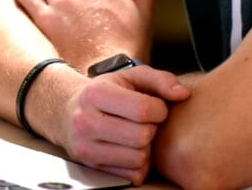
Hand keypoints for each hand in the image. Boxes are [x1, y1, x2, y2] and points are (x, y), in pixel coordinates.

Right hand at [57, 66, 189, 184]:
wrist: (67, 111)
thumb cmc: (107, 91)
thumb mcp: (131, 77)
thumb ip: (160, 80)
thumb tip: (183, 94)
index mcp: (97, 94)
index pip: (143, 109)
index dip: (159, 109)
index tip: (155, 106)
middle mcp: (86, 121)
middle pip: (142, 136)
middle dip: (152, 128)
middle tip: (145, 122)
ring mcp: (85, 147)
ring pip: (138, 158)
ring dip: (146, 148)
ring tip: (137, 134)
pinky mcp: (91, 167)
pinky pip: (131, 175)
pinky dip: (138, 164)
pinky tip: (130, 148)